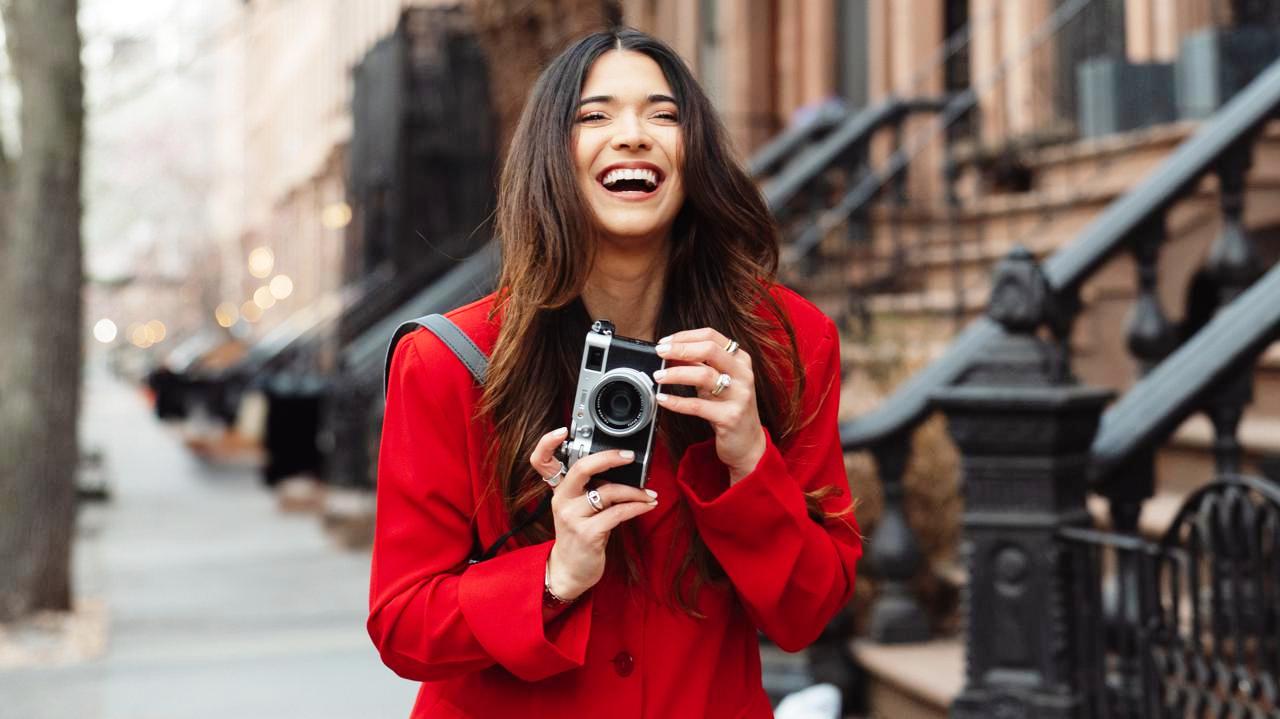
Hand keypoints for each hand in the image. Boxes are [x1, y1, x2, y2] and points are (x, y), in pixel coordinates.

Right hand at [528, 428, 657, 599]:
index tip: (562, 430)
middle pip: (580, 469)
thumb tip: (620, 468)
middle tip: (629, 456)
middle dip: (608, 458)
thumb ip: (589, 488)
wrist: (570, 571)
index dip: (547, 443)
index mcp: (558, 491)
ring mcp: (572, 518)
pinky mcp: (588, 534)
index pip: (541, 462)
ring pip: (608, 492)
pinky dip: (637, 507)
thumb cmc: (579, 535)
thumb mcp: (577, 508)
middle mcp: (561, 501)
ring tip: (649, 494)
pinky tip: (647, 505)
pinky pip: (618, 513)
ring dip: (635, 492)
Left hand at [653, 328, 766, 483]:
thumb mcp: (717, 382)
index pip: (711, 336)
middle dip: (680, 349)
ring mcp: (739, 395)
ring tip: (658, 376)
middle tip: (659, 352)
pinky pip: (698, 406)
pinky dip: (677, 401)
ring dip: (676, 373)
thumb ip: (700, 365)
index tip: (665, 341)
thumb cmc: (729, 408)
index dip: (685, 336)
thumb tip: (672, 351)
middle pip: (709, 350)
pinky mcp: (730, 417)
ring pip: (704, 375)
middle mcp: (743, 374)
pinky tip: (663, 398)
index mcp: (740, 360)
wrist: (748, 443)